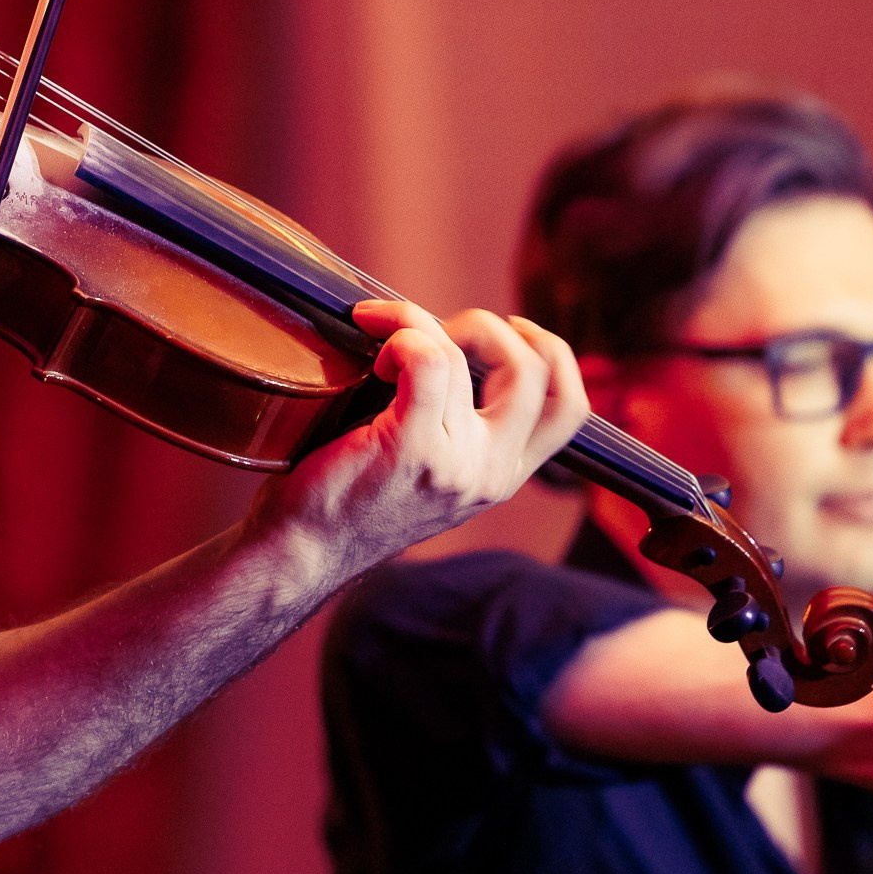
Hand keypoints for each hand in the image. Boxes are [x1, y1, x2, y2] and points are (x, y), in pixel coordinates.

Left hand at [245, 304, 586, 594]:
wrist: (303, 552)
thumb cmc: (347, 499)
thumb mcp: (428, 470)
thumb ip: (458, 424)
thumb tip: (449, 339)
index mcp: (502, 477)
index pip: (570, 407)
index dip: (550, 351)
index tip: (508, 329)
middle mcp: (491, 473)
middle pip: (535, 369)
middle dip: (487, 326)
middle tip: (432, 329)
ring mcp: (456, 462)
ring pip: (462, 355)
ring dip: (417, 321)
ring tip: (379, 333)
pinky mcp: (411, 447)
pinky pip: (424, 358)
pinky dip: (399, 333)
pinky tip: (373, 348)